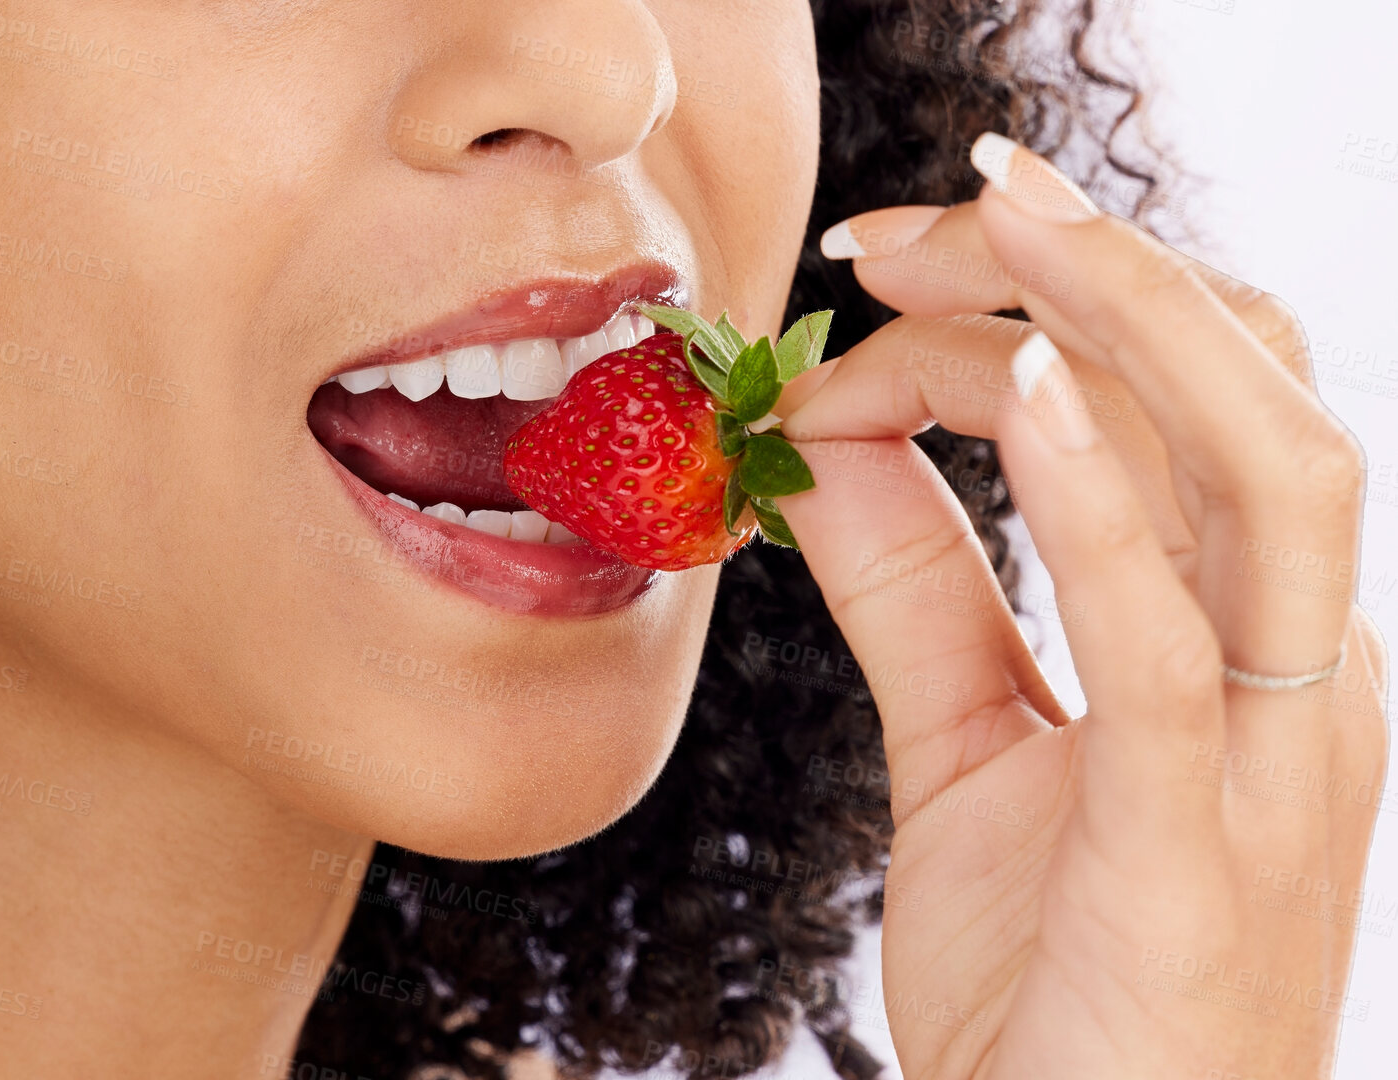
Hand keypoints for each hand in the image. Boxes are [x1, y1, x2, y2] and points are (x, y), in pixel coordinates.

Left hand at [771, 133, 1388, 1079]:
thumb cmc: (1056, 975)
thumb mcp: (968, 742)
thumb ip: (915, 588)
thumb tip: (824, 444)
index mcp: (1252, 636)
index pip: (1184, 398)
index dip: (1036, 304)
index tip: (870, 280)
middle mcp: (1302, 669)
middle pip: (1248, 388)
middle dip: (1090, 264)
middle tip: (916, 216)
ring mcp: (1277, 757)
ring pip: (1267, 470)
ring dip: (1128, 317)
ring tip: (999, 222)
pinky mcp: (1202, 850)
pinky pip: (1175, 647)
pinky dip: (1106, 504)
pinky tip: (1027, 391)